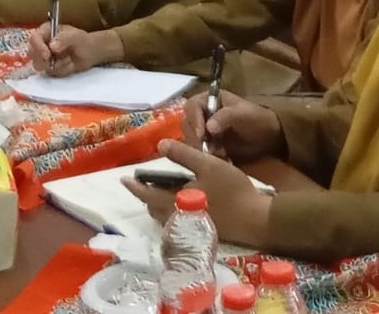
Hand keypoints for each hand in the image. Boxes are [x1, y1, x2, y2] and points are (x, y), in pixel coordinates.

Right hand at [29, 24, 122, 75]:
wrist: (91, 53)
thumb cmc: (83, 41)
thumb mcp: (77, 36)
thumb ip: (65, 38)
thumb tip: (52, 46)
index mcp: (46, 31)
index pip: (34, 38)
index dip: (38, 47)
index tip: (47, 55)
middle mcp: (42, 43)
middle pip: (32, 53)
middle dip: (43, 59)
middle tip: (55, 61)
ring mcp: (43, 57)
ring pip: (39, 65)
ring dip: (56, 65)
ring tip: (69, 60)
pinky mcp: (48, 67)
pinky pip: (50, 73)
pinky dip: (61, 71)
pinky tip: (70, 65)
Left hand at [121, 139, 273, 246]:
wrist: (254, 219)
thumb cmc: (231, 190)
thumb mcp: (208, 165)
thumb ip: (184, 155)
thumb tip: (160, 145)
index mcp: (174, 202)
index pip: (146, 194)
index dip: (134, 187)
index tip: (124, 179)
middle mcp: (176, 218)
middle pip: (153, 209)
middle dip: (146, 197)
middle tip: (144, 185)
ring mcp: (188, 228)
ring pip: (164, 217)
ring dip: (158, 205)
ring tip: (161, 193)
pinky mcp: (199, 233)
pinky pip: (175, 223)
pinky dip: (171, 212)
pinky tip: (181, 204)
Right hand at [182, 90, 283, 162]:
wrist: (269, 137)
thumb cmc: (257, 119)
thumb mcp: (243, 114)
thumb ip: (226, 117)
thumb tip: (209, 127)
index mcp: (209, 99)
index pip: (191, 106)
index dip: (194, 119)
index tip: (201, 134)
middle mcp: (202, 113)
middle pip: (187, 124)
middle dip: (196, 138)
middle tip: (209, 149)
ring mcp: (203, 130)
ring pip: (190, 140)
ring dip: (201, 149)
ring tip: (219, 154)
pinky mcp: (207, 145)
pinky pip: (198, 151)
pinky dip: (207, 157)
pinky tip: (221, 159)